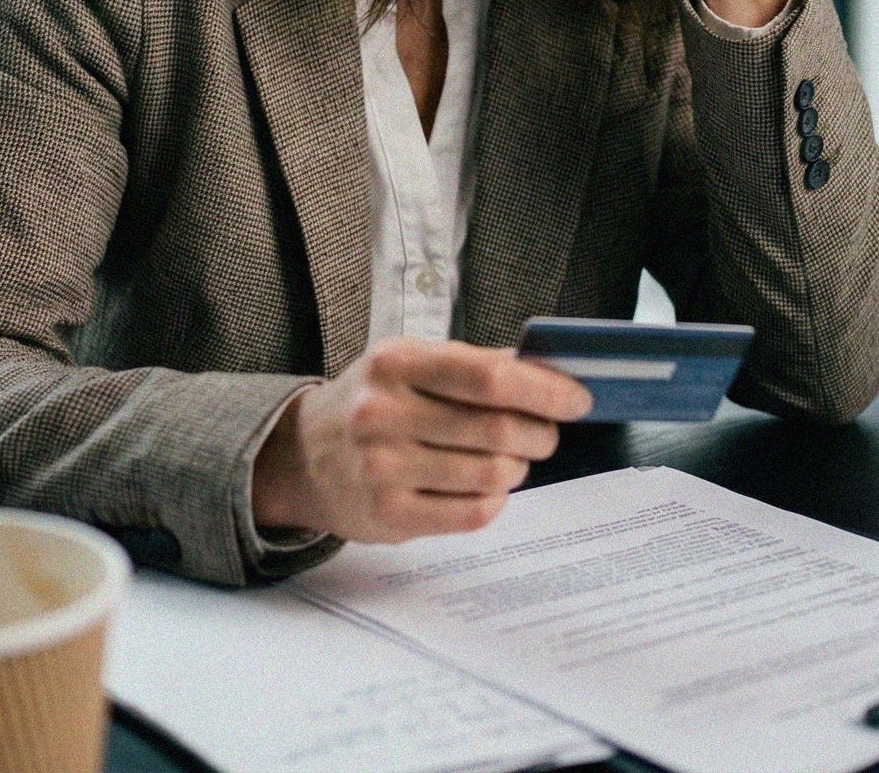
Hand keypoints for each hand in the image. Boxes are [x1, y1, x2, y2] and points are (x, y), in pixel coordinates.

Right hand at [251, 338, 591, 541]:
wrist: (301, 457)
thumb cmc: (372, 402)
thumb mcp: (408, 363)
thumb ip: (474, 363)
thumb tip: (550, 370)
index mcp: (395, 363)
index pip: (489, 377)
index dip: (545, 390)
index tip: (577, 399)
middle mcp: (384, 414)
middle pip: (498, 430)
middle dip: (541, 434)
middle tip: (547, 434)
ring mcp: (383, 469)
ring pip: (492, 474)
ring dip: (519, 467)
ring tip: (512, 459)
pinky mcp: (389, 515)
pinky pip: (473, 513)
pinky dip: (495, 499)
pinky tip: (484, 486)